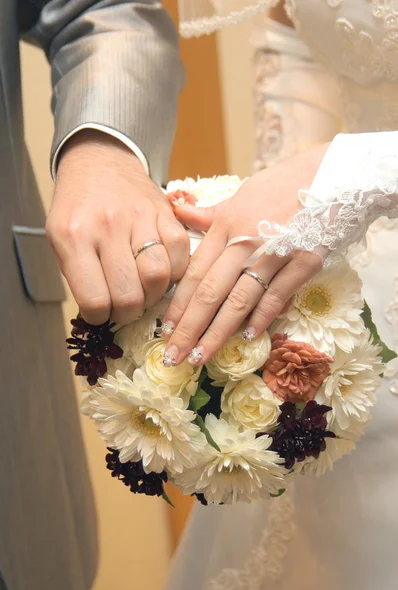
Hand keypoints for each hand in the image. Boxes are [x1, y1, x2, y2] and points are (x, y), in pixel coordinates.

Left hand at [46, 130, 188, 324]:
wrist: (99, 161)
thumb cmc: (78, 207)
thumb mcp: (59, 239)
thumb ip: (78, 275)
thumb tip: (104, 314)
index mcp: (73, 237)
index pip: (95, 300)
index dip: (101, 317)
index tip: (102, 314)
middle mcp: (107, 227)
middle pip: (130, 295)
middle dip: (128, 312)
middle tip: (125, 307)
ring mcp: (139, 218)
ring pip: (158, 278)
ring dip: (153, 295)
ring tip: (144, 290)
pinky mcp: (165, 213)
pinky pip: (180, 256)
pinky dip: (174, 272)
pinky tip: (161, 270)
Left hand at [162, 144, 328, 366]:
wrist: (333, 174)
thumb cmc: (283, 184)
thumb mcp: (241, 194)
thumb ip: (209, 214)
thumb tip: (176, 211)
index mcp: (226, 226)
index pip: (194, 273)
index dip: (178, 305)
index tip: (165, 330)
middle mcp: (245, 242)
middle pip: (210, 293)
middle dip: (188, 329)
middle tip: (172, 357)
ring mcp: (275, 254)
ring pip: (239, 301)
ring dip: (217, 334)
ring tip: (199, 357)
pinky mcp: (304, 263)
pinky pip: (277, 296)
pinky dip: (261, 318)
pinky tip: (247, 338)